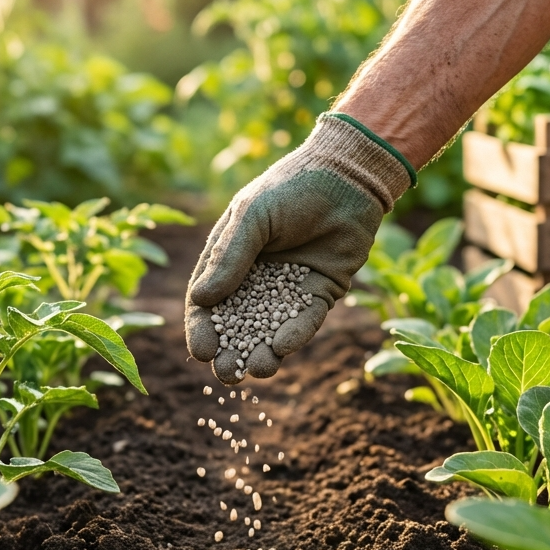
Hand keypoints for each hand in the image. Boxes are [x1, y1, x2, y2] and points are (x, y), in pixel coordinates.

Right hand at [185, 114, 411, 383]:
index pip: (208, 302)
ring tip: (258, 370)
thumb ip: (229, 256)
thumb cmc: (291, 187)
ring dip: (262, 352)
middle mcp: (256, 279)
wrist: (348, 176)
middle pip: (237, 325)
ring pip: (271, 330)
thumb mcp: (251, 216)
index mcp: (230, 260)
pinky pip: (306, 321)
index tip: (202, 352)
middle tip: (227, 374)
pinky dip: (294, 335)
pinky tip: (282, 348)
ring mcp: (289, 289)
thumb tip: (202, 300)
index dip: (203, 329)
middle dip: (231, 352)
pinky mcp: (322, 292)